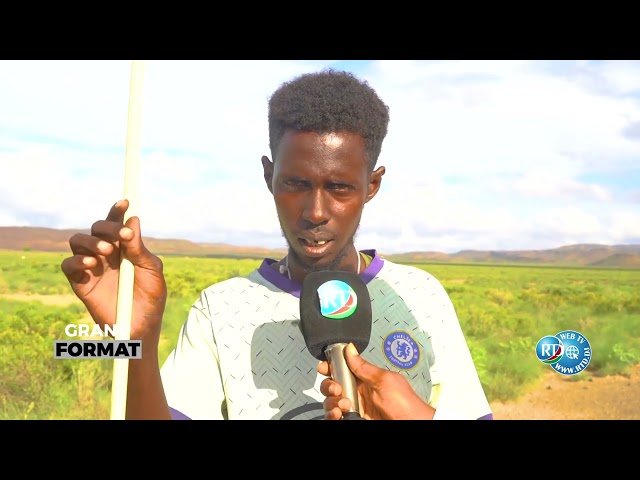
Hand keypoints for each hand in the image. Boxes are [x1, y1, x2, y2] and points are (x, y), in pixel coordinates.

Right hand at [60, 199, 166, 341]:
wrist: (142, 326)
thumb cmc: (151, 298)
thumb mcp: (151, 271)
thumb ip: (139, 249)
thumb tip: (133, 220)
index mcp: (124, 248)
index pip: (117, 223)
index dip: (117, 211)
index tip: (125, 202)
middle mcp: (106, 253)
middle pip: (96, 228)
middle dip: (107, 228)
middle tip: (121, 237)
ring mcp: (92, 267)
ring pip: (78, 241)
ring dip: (91, 242)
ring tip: (106, 252)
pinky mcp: (80, 283)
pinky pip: (68, 265)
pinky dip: (76, 260)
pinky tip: (92, 264)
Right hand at [318, 343, 435, 419]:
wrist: (411, 424)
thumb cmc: (405, 404)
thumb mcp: (385, 380)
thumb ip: (364, 367)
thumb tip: (349, 349)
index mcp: (365, 378)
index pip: (342, 369)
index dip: (330, 366)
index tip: (324, 367)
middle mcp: (358, 392)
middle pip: (332, 385)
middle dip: (329, 386)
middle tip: (337, 389)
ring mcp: (355, 407)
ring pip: (331, 402)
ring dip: (331, 402)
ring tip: (344, 405)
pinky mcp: (353, 419)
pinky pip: (335, 416)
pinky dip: (332, 415)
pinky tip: (339, 414)